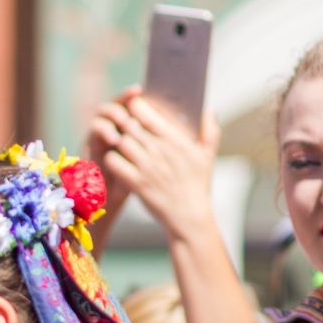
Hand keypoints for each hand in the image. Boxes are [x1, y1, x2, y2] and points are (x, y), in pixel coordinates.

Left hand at [87, 87, 220, 244]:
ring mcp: (147, 167)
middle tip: (124, 126)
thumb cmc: (198, 184)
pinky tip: (117, 160)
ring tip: (121, 143)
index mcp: (176, 140)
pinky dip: (112, 158)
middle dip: (125, 124)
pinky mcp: (135, 182)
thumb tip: (209, 110)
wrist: (188, 215)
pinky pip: (114, 162)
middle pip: (130, 126)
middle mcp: (160, 151)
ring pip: (121, 141)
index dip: (136, 107)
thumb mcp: (208, 156)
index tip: (134, 107)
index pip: (148, 114)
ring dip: (118, 141)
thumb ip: (210, 131)